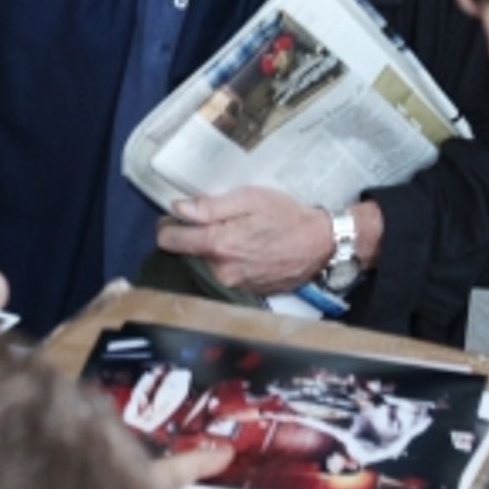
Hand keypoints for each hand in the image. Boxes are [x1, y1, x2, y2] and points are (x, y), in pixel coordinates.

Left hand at [156, 186, 335, 295]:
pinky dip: (232, 261)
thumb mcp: (248, 198)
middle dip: (198, 236)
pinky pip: (227, 273)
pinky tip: (251, 249)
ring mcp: (234, 284)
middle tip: (222, 221)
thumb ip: (209, 206)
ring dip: (217, 250)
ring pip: (209, 263)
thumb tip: (178, 208)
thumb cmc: (286, 216)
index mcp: (218, 245)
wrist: (319, 244)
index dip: (168, 226)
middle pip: (189, 252)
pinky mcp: (246, 291)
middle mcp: (222, 270)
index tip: (176, 218)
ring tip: (242, 234)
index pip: (169, 240)